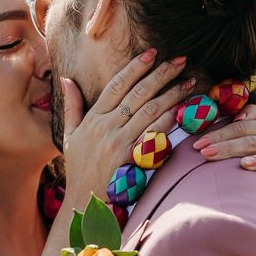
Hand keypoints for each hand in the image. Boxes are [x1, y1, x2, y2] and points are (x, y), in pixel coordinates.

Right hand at [61, 49, 195, 203]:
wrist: (84, 203)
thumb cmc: (79, 169)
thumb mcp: (69, 135)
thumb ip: (71, 106)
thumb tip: (66, 79)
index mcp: (93, 118)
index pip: (117, 84)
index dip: (136, 66)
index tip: (152, 52)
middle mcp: (106, 126)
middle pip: (138, 93)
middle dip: (161, 73)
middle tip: (180, 59)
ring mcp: (120, 143)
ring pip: (150, 111)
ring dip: (172, 94)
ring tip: (189, 81)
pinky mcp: (132, 159)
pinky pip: (155, 135)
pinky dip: (170, 120)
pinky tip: (184, 109)